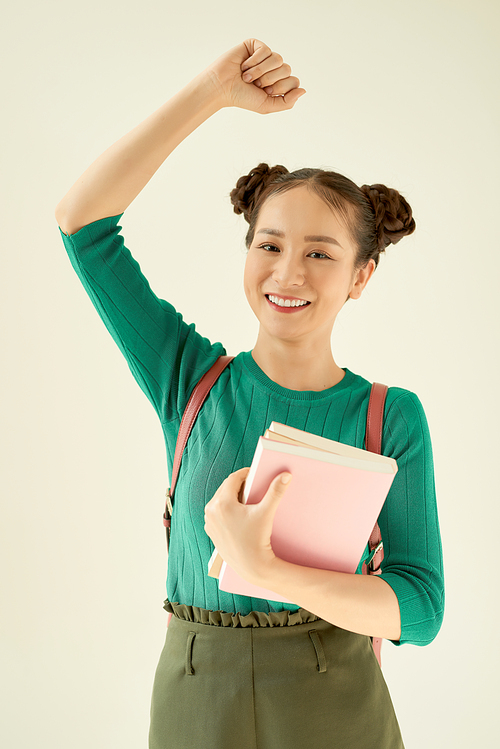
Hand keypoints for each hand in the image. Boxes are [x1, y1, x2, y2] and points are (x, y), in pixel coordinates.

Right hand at [202, 38, 305, 113]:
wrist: (222, 87)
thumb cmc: (242, 97)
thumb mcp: (267, 106)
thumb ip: (287, 102)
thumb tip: (303, 90)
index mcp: (278, 82)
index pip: (294, 81)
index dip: (281, 88)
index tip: (265, 92)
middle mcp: (273, 69)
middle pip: (288, 69)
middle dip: (271, 80)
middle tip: (256, 85)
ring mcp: (265, 57)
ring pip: (278, 59)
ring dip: (261, 71)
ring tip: (248, 77)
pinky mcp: (255, 46)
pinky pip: (265, 50)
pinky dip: (254, 61)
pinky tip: (244, 66)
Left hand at [204, 467, 292, 583]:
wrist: (251, 566)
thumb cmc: (258, 540)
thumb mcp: (266, 513)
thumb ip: (275, 492)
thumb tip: (286, 475)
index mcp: (222, 503)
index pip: (233, 479)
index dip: (244, 473)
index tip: (254, 473)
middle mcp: (211, 510)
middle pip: (225, 488)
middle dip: (238, 485)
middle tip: (252, 484)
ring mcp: (209, 521)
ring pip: (220, 500)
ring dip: (231, 496)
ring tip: (245, 497)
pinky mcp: (211, 530)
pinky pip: (217, 513)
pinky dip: (226, 509)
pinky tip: (238, 512)